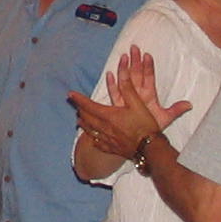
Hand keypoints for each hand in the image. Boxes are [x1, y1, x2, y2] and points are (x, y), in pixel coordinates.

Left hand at [70, 48, 189, 164]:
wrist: (149, 148)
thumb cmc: (144, 125)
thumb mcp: (137, 104)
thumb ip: (127, 88)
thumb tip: (121, 73)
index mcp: (108, 115)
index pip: (88, 105)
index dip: (79, 99)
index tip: (70, 94)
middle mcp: (104, 128)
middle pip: (86, 118)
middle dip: (80, 110)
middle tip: (75, 105)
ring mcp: (106, 139)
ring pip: (89, 130)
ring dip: (83, 123)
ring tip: (79, 119)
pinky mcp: (111, 148)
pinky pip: (97, 142)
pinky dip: (91, 137)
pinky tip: (92, 138)